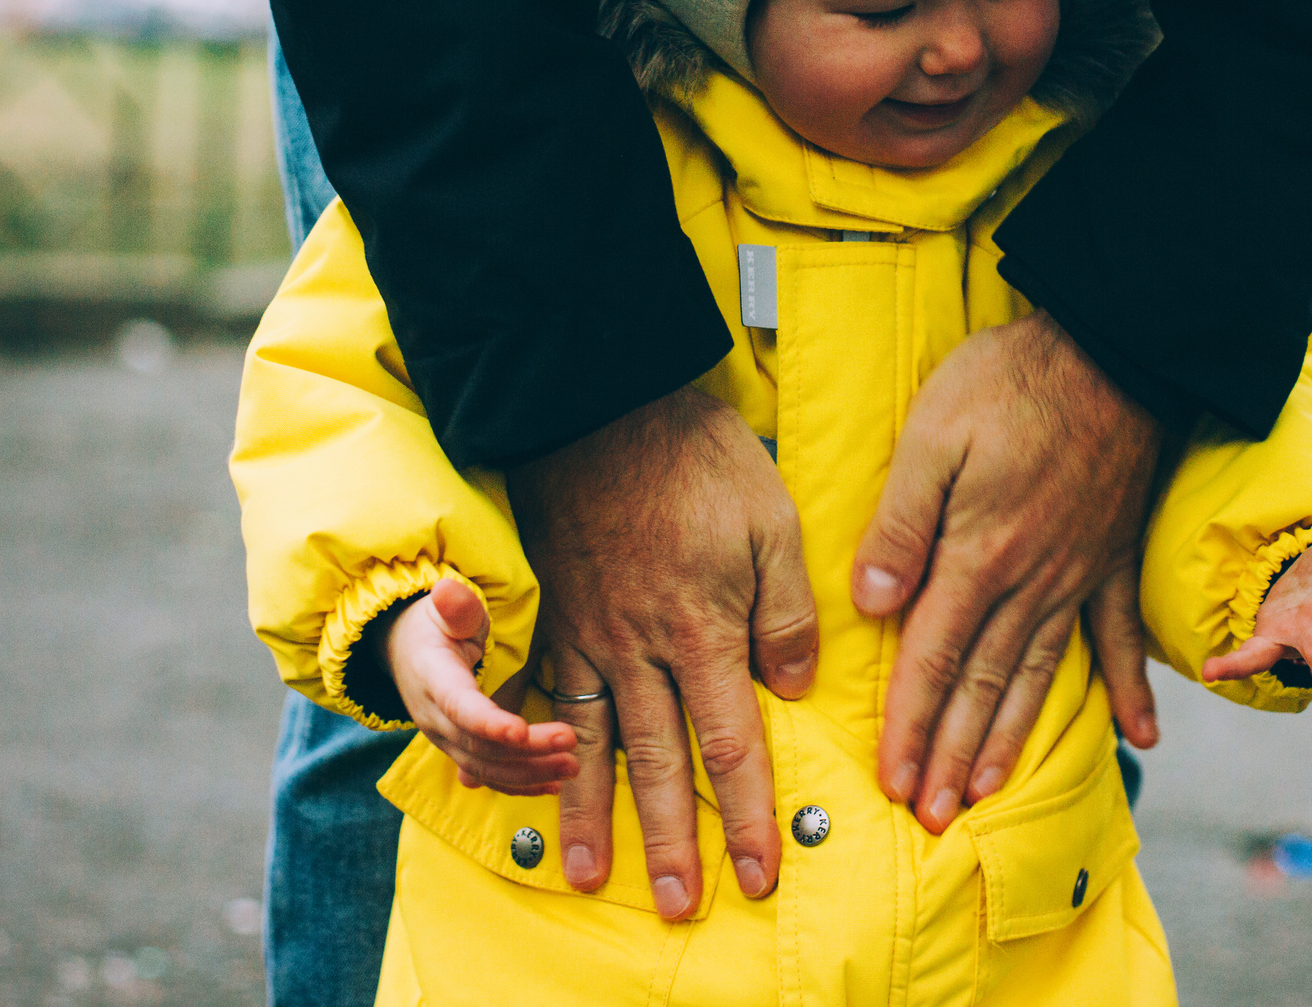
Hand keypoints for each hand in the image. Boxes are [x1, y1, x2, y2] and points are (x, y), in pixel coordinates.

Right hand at [383, 576, 577, 793]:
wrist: (405, 650)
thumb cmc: (433, 624)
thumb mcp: (443, 608)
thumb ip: (455, 606)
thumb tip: (447, 591)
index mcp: (431, 678)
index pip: (459, 706)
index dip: (488, 723)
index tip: (520, 731)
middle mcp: (434, 718)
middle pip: (479, 744)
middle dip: (527, 750)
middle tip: (571, 741)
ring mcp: (444, 739)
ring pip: (485, 767)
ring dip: (529, 772)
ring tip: (572, 766)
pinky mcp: (458, 750)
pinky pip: (486, 775)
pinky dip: (518, 784)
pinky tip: (551, 784)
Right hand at [507, 385, 817, 918]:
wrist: (597, 405)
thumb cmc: (695, 458)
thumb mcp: (771, 519)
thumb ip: (783, 611)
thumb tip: (790, 691)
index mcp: (702, 628)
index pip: (729, 744)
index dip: (744, 815)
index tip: (755, 873)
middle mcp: (639, 648)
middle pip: (657, 763)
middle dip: (672, 841)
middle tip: (680, 905)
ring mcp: (586, 635)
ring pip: (589, 743)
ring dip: (591, 815)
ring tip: (590, 874)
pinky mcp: (549, 615)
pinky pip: (538, 697)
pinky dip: (529, 749)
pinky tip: (522, 783)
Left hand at [850, 310, 1162, 833]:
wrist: (1114, 349)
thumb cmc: (1011, 381)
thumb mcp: (933, 433)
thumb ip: (900, 521)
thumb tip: (871, 603)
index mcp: (979, 554)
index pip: (934, 658)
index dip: (911, 724)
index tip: (892, 781)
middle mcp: (1031, 581)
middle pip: (983, 684)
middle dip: (951, 755)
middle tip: (929, 817)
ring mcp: (1079, 575)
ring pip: (1038, 675)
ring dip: (1010, 739)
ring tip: (987, 794)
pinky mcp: (1114, 556)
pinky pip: (1122, 637)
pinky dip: (1131, 690)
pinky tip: (1142, 738)